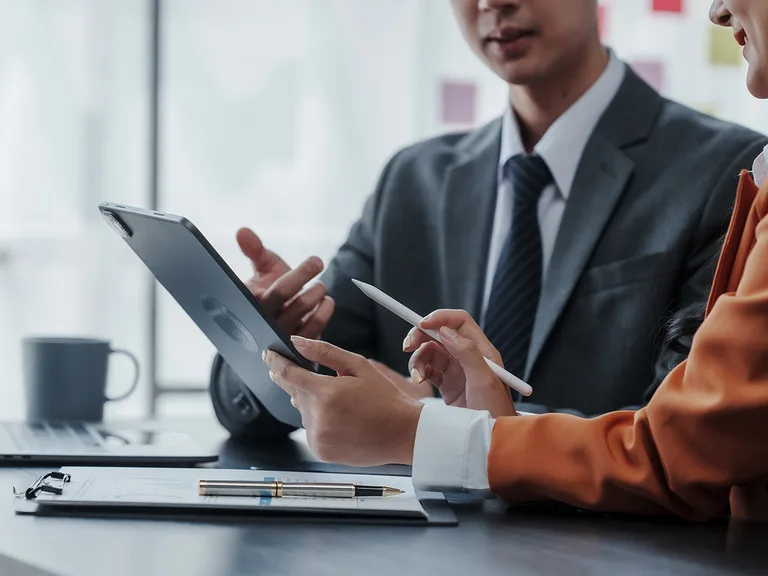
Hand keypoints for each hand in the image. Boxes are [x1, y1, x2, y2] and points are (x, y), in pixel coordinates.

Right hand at [237, 228, 334, 337]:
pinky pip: (314, 331)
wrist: (271, 320)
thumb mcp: (262, 269)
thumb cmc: (268, 289)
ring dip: (318, 298)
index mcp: (253, 302)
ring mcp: (280, 337)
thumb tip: (242, 230)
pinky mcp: (295, 348)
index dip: (300, 274)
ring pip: (305, 318)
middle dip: (311, 286)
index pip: (279, 290)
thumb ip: (254, 250)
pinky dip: (324, 313)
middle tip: (319, 271)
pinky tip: (327, 303)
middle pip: (294, 304)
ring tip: (321, 288)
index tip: (317, 261)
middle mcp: (265, 322)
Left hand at [263, 337, 423, 465]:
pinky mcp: (320, 450)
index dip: (274, 362)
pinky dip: (319, 421)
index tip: (268, 355)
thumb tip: (298, 342)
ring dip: (313, 403)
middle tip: (322, 382)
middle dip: (302, 383)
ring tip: (342, 404)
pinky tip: (341, 419)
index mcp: (326, 392)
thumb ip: (325, 352)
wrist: (402, 433)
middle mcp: (318, 417)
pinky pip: (310, 429)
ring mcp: (318, 436)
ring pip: (302, 411)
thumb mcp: (359, 366)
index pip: (287, 373)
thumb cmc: (385, 399)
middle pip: (294, 392)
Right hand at [403, 310, 516, 417]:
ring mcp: (456, 370)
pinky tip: (419, 381)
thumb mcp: (484, 381)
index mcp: (482, 351)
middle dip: (421, 336)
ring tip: (417, 377)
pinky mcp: (446, 384)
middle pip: (439, 334)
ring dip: (417, 360)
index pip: (459, 322)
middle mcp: (468, 357)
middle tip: (408, 346)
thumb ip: (467, 353)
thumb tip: (446, 332)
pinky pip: (427, 369)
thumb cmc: (495, 412)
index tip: (421, 324)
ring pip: (429, 352)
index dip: (440, 318)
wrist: (489, 442)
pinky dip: (419, 372)